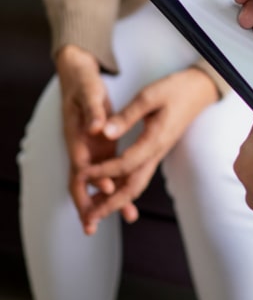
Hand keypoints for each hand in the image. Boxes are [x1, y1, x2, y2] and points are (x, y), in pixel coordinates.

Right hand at [56, 45, 128, 234]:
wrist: (77, 73)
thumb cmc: (83, 82)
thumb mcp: (89, 91)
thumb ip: (93, 110)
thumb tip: (97, 128)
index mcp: (77, 135)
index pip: (82, 164)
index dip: (94, 180)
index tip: (109, 191)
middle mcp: (82, 145)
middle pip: (82, 181)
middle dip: (90, 203)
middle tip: (94, 226)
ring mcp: (90, 146)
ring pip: (96, 179)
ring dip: (106, 198)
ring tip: (124, 216)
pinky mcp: (99, 144)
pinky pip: (106, 169)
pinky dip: (115, 183)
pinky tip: (127, 193)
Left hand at [79, 67, 218, 226]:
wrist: (199, 91)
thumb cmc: (175, 90)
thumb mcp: (149, 96)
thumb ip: (127, 116)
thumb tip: (105, 133)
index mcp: (155, 140)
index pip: (126, 164)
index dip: (103, 171)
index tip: (83, 174)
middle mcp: (157, 152)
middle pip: (134, 186)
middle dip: (111, 203)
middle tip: (90, 216)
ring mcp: (158, 153)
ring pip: (137, 183)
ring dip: (116, 199)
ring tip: (96, 211)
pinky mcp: (156, 150)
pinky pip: (139, 174)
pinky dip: (123, 186)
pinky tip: (111, 189)